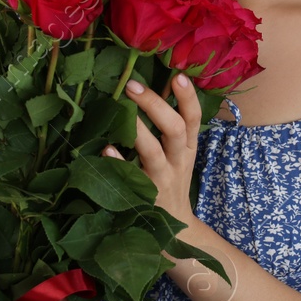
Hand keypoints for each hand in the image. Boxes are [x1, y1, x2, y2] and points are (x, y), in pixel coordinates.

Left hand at [106, 74, 201, 225]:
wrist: (176, 224)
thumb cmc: (173, 177)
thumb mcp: (180, 152)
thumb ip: (171, 124)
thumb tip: (156, 85)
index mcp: (188, 146)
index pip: (193, 118)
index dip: (188, 97)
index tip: (178, 75)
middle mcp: (178, 159)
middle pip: (174, 129)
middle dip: (155, 105)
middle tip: (132, 85)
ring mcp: (162, 178)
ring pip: (154, 152)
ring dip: (138, 130)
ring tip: (122, 110)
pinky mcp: (145, 194)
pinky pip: (131, 177)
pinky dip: (119, 162)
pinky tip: (107, 149)